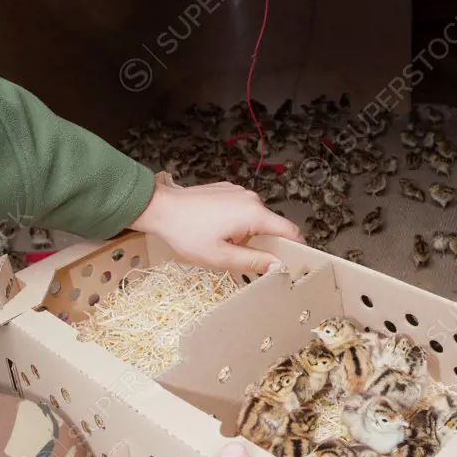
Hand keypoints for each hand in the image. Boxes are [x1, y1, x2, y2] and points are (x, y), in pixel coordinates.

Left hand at [129, 180, 303, 273]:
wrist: (160, 208)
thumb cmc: (186, 232)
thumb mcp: (221, 257)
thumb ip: (253, 262)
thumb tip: (277, 266)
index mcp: (254, 214)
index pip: (289, 231)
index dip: (296, 248)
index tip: (295, 261)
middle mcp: (250, 198)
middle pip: (272, 225)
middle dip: (265, 244)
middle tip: (249, 261)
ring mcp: (238, 192)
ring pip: (256, 218)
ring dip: (248, 234)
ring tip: (226, 246)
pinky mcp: (227, 191)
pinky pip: (242, 210)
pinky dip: (237, 223)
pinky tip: (218, 232)